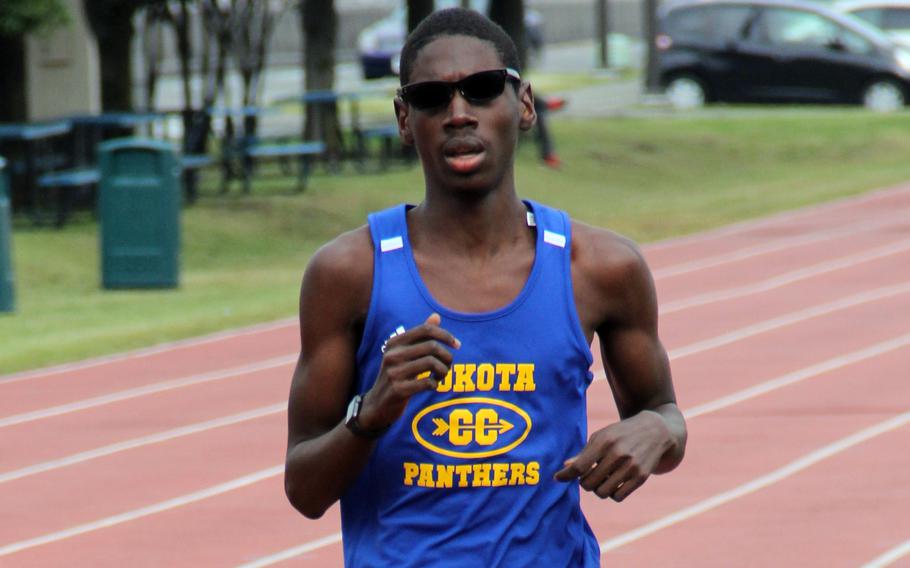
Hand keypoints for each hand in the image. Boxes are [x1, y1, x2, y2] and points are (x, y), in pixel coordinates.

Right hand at [358, 313, 459, 430]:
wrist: (377, 404)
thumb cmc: (396, 375)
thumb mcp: (404, 354)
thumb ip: (420, 336)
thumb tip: (436, 316)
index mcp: (395, 343)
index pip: (425, 329)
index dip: (445, 335)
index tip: (457, 345)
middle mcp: (392, 355)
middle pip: (432, 346)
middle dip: (447, 356)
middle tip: (448, 365)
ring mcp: (394, 372)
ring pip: (432, 363)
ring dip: (443, 371)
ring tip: (441, 376)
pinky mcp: (398, 390)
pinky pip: (427, 382)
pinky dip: (435, 384)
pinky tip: (433, 386)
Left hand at [553, 410, 673, 501]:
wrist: (655, 431)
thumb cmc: (621, 434)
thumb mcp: (601, 436)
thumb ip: (584, 453)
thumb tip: (565, 467)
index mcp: (604, 441)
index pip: (579, 466)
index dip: (566, 475)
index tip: (557, 478)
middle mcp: (618, 454)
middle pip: (589, 483)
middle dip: (584, 482)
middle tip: (587, 475)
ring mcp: (631, 467)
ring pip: (602, 493)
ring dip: (598, 489)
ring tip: (601, 479)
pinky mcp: (641, 477)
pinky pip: (618, 497)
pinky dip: (612, 494)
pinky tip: (613, 483)